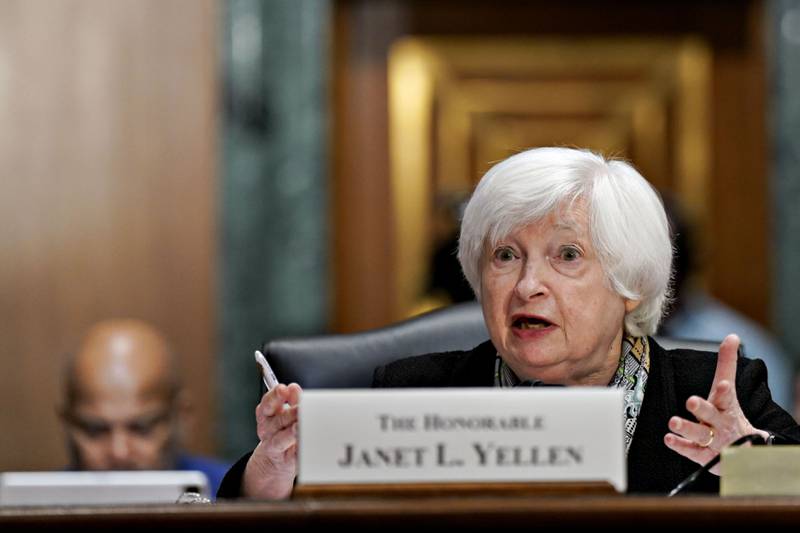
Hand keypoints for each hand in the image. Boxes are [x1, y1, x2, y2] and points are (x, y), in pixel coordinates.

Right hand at [242, 383, 301, 498]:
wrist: (273, 461)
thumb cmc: (281, 431)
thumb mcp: (281, 412)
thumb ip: (290, 399)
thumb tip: (293, 388)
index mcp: (266, 416)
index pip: (267, 404)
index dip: (275, 396)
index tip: (285, 388)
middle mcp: (268, 431)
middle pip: (278, 420)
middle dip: (289, 413)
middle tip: (300, 408)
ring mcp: (275, 446)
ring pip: (281, 439)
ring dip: (291, 433)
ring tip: (300, 427)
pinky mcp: (286, 460)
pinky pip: (294, 456)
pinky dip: (300, 450)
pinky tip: (306, 444)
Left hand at [663, 334, 768, 474]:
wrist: (744, 449)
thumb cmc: (728, 413)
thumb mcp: (727, 390)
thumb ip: (726, 365)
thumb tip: (732, 336)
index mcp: (726, 406)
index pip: (727, 397)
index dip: (723, 392)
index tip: (721, 385)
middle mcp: (721, 423)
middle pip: (712, 415)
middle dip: (702, 408)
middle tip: (691, 401)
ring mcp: (714, 441)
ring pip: (700, 434)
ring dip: (686, 428)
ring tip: (673, 422)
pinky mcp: (705, 456)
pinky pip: (692, 451)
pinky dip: (680, 446)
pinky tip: (668, 438)